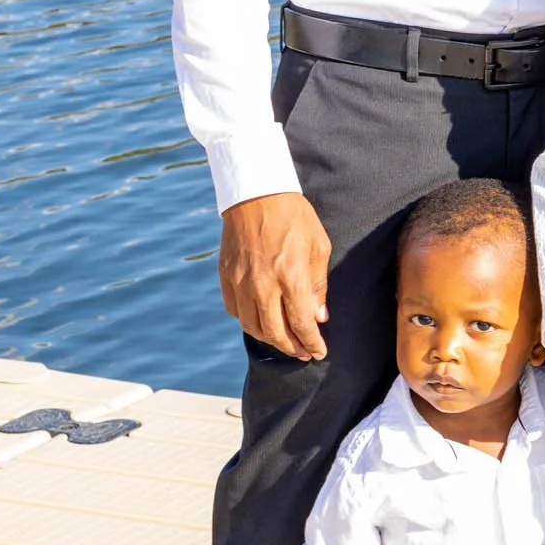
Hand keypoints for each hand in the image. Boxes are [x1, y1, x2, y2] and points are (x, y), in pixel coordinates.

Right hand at [219, 191, 331, 359]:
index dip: (311, 343)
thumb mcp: (318, 246)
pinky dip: (249, 321)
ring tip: (284, 341)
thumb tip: (318, 316)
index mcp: (290, 277)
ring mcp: (240, 282)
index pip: (301, 324)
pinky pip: (235, 310)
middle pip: (275, 333)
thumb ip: (318, 285)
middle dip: (293, 348)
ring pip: (252, 326)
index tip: (319, 351)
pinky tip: (261, 321)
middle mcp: (263, 284)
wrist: (256, 192)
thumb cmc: (294, 216)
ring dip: (270, 339)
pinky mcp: (225, 276)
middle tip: (304, 353)